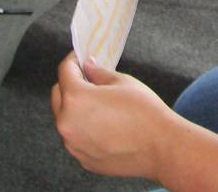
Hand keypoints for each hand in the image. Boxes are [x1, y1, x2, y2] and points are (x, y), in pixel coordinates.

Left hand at [51, 54, 173, 178]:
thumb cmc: (144, 110)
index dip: (73, 60)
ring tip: (99, 105)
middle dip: (70, 84)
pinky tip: (105, 126)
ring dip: (75, 108)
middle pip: (58, 95)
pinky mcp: (83, 159)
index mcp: (75, 98)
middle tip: (89, 79)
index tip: (80, 57)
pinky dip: (84, 129)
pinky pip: (76, 138)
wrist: (160, 146)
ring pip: (65, 119)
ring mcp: (73, 145)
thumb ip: (98, 73)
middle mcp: (67, 123)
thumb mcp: (121, 81)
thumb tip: (87, 67)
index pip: (64, 71)